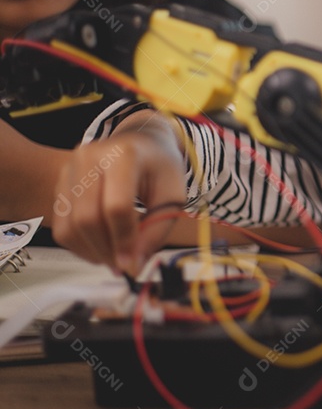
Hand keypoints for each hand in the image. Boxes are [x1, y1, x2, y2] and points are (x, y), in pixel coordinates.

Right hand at [51, 112, 186, 274]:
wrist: (141, 140)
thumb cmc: (160, 167)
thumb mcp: (173, 193)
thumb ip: (158, 228)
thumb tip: (135, 265)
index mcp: (123, 156)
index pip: (116, 206)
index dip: (123, 240)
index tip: (132, 265)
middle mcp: (89, 158)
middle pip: (88, 218)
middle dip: (106, 250)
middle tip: (123, 267)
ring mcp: (70, 168)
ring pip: (69, 225)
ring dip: (91, 251)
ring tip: (113, 260)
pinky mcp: (59, 181)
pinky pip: (61, 224)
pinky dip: (79, 244)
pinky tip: (99, 248)